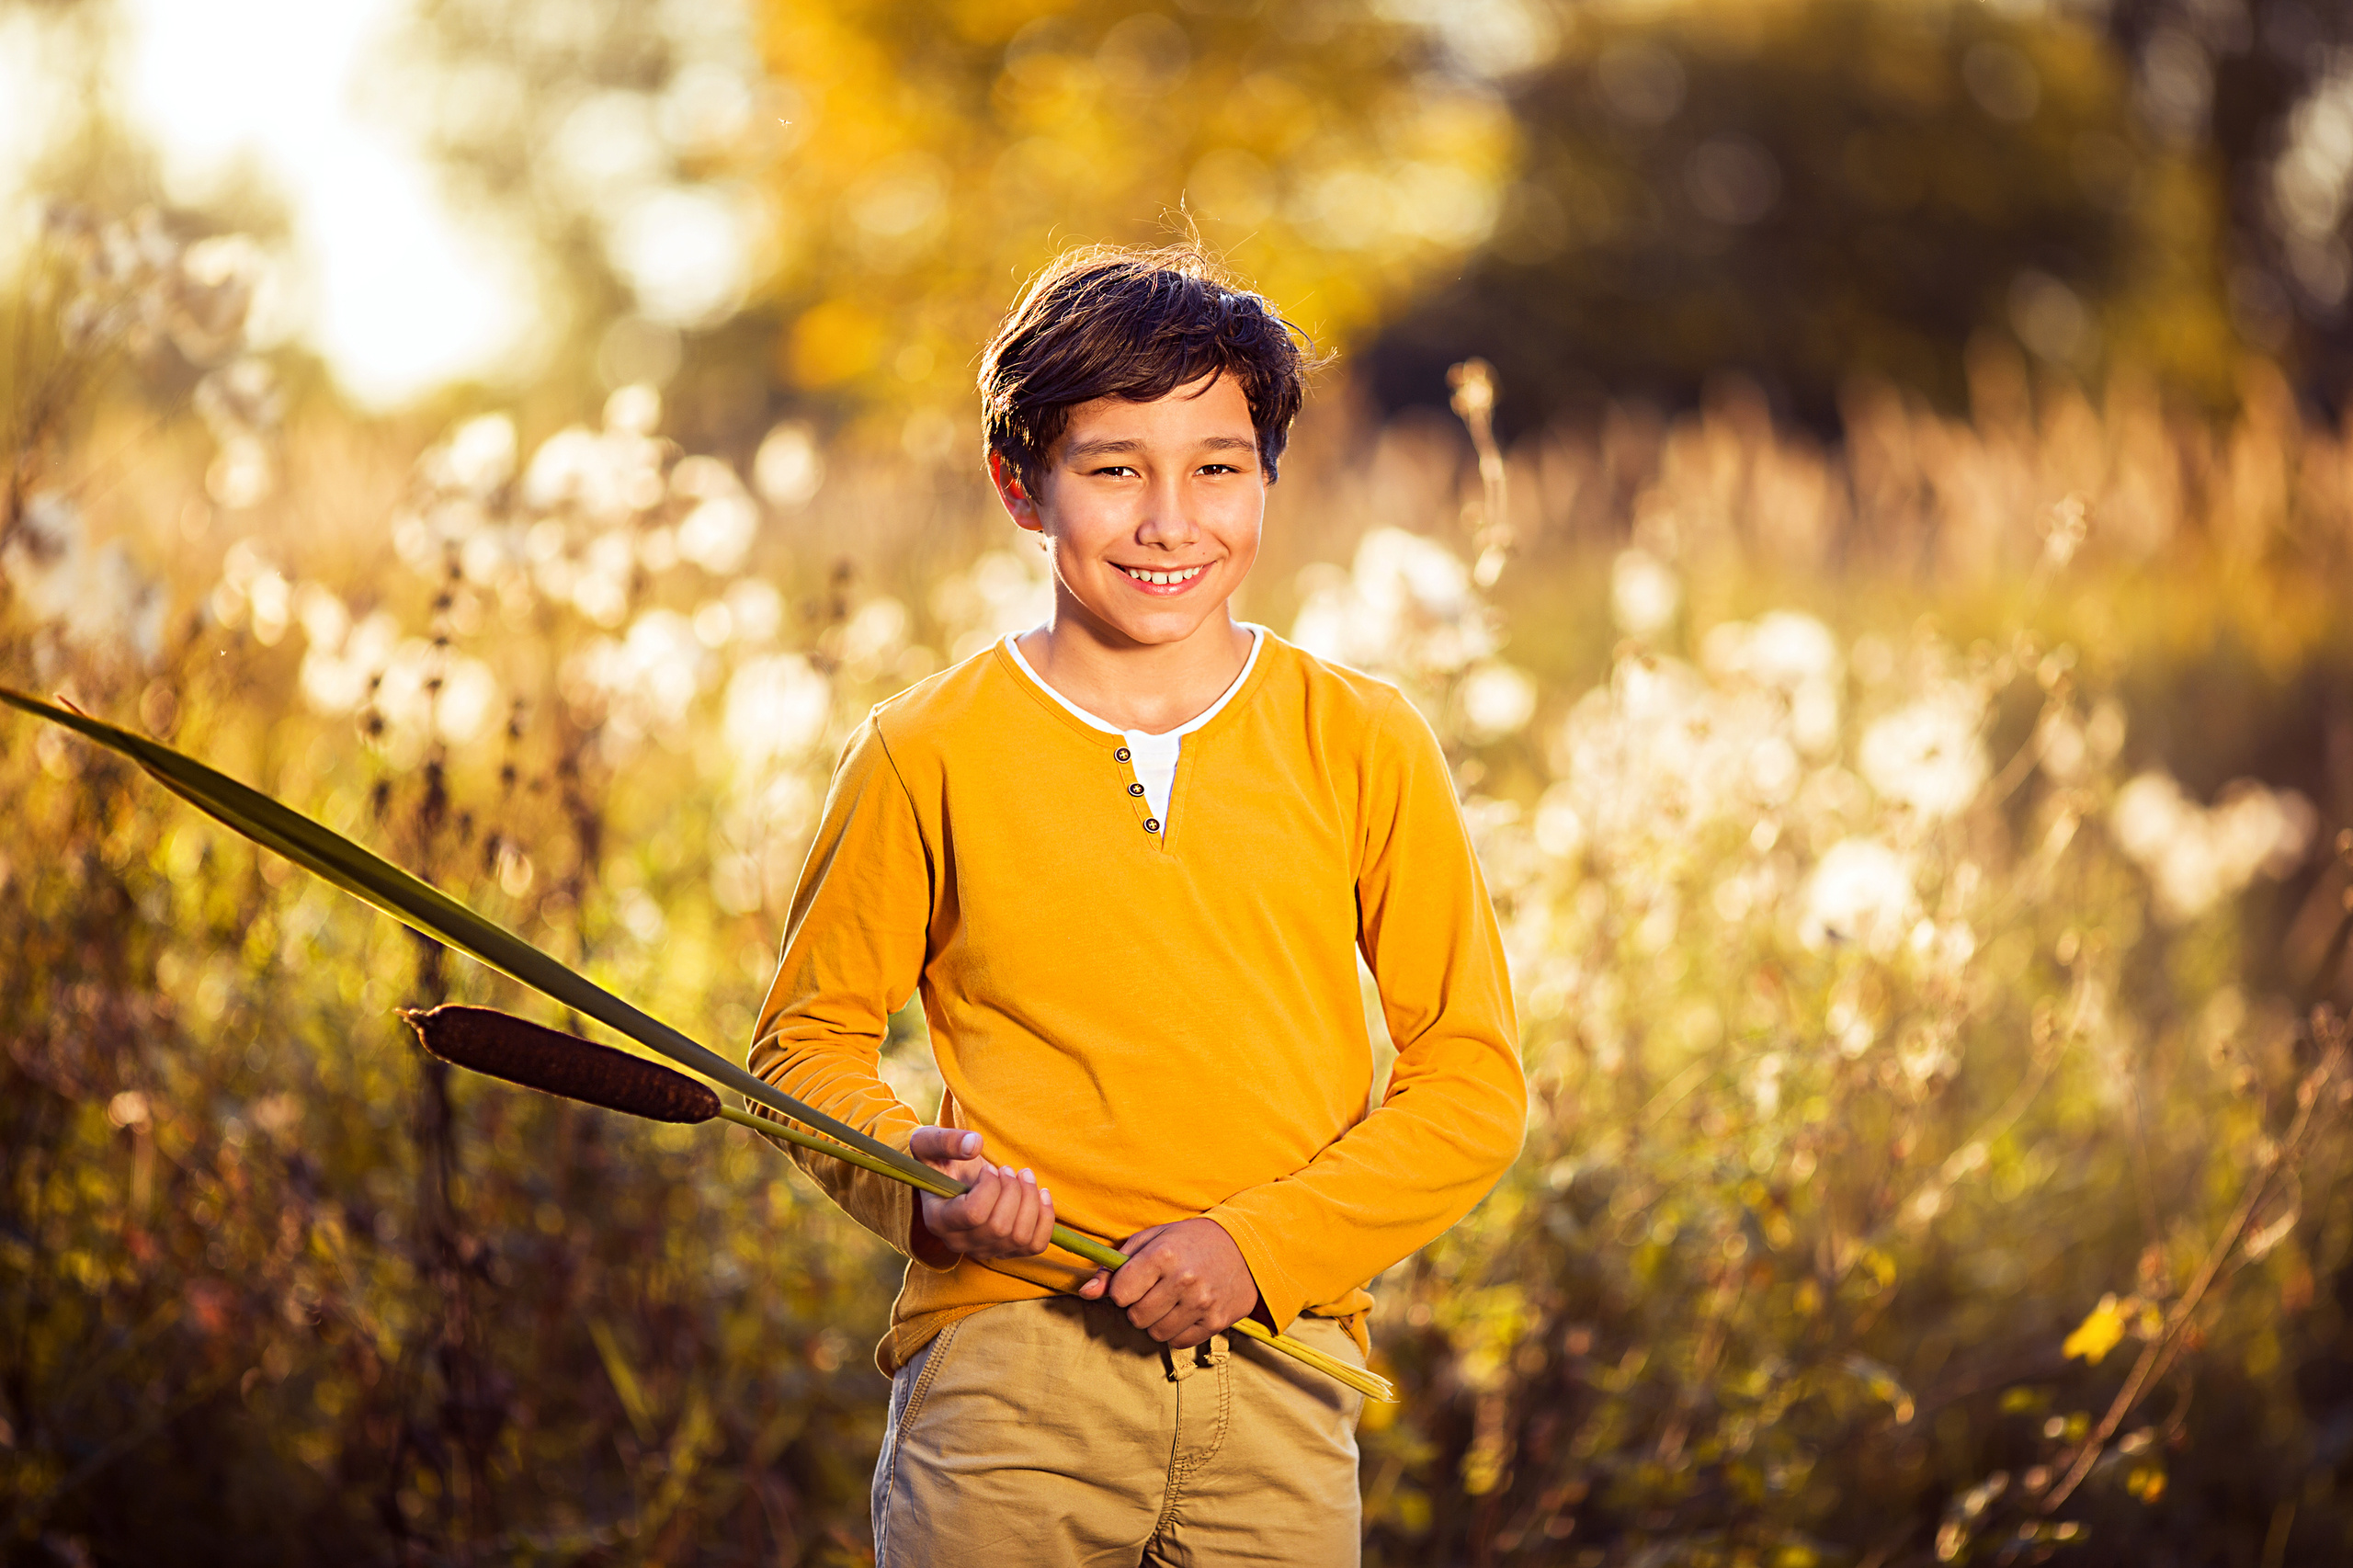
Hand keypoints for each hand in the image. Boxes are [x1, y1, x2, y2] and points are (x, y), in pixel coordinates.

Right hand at [909, 1126, 1053, 1264]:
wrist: (953, 1176)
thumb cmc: (940, 1159)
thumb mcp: (930, 1142)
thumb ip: (946, 1141)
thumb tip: (975, 1145)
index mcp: (937, 1220)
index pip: (973, 1214)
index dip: (990, 1187)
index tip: (989, 1168)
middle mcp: (959, 1242)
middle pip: (999, 1227)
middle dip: (1013, 1190)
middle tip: (1008, 1169)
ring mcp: (984, 1250)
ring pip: (1019, 1237)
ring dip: (1030, 1200)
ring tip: (1024, 1176)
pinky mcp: (1006, 1250)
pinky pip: (1035, 1245)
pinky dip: (1045, 1218)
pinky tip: (1041, 1193)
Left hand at [1077, 1217, 1259, 1348]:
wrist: (1244, 1246)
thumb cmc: (1190, 1240)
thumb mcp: (1151, 1240)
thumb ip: (1114, 1266)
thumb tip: (1086, 1293)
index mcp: (1163, 1255)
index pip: (1120, 1293)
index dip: (1123, 1289)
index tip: (1135, 1281)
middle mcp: (1183, 1281)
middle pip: (1136, 1317)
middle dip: (1138, 1306)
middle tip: (1155, 1291)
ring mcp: (1202, 1304)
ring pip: (1156, 1333)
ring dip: (1157, 1321)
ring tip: (1171, 1300)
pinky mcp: (1216, 1322)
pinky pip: (1179, 1342)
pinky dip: (1177, 1330)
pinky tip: (1186, 1310)